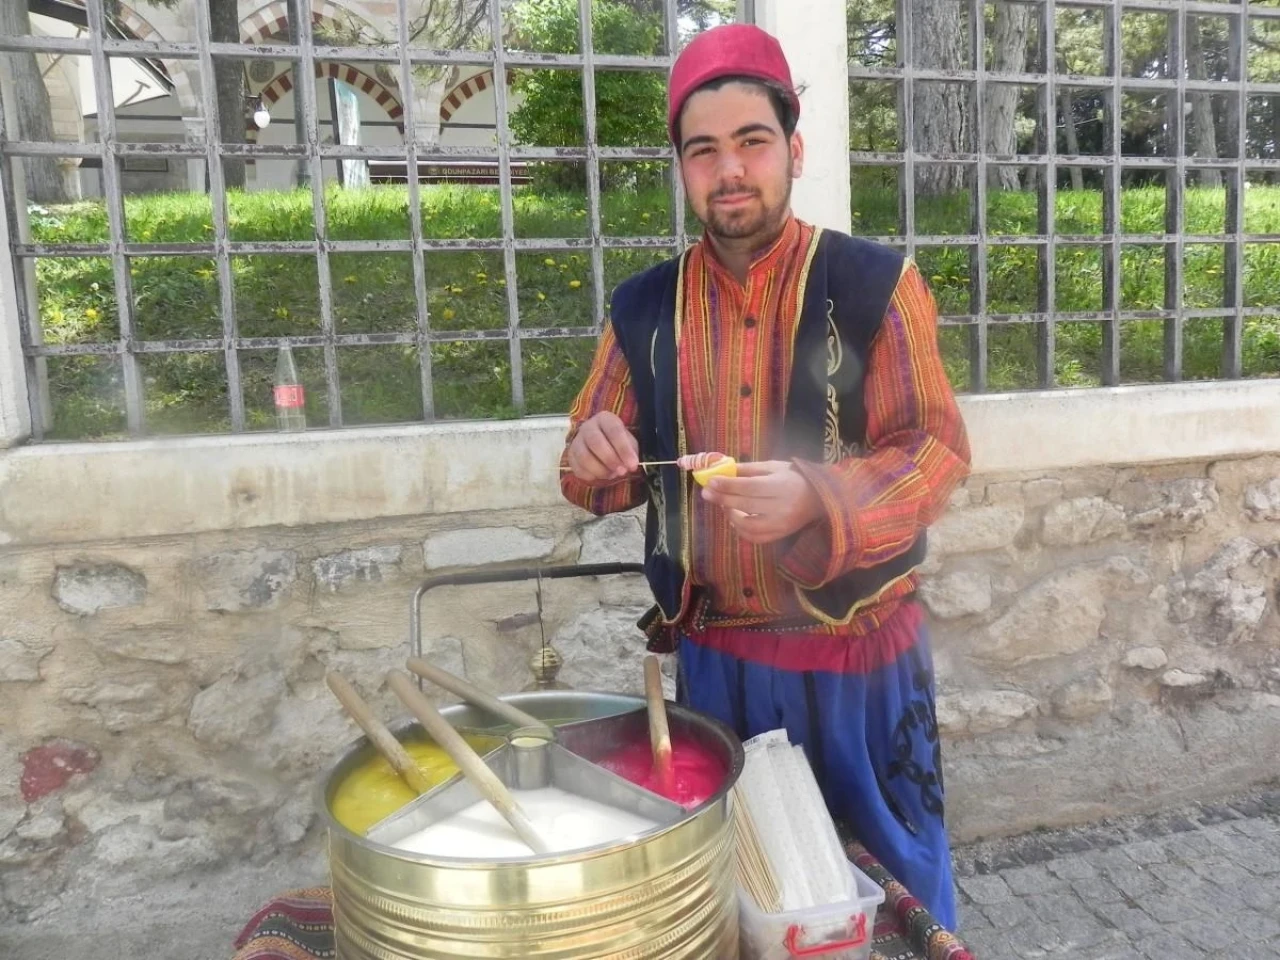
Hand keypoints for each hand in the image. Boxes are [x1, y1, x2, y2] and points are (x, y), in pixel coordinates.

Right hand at [566, 411, 639, 481]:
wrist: (601, 446)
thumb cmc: (617, 443)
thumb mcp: (629, 443)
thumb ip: (630, 453)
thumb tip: (628, 466)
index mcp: (605, 419)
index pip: (614, 430)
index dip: (624, 449)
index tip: (632, 465)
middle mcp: (588, 427)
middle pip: (595, 442)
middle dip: (610, 459)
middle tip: (622, 472)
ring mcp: (577, 441)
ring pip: (584, 457)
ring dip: (600, 470)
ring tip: (612, 474)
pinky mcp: (571, 456)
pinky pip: (578, 468)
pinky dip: (591, 476)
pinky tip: (602, 476)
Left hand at [700, 460, 823, 544]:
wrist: (821, 498)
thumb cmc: (795, 477)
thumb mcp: (774, 466)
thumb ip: (749, 469)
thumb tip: (724, 471)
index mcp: (782, 486)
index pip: (750, 487)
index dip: (728, 485)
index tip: (710, 482)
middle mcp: (782, 507)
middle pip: (746, 505)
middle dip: (723, 499)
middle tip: (707, 493)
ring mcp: (782, 525)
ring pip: (749, 526)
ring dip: (731, 516)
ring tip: (724, 505)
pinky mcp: (781, 535)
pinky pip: (756, 537)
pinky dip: (741, 530)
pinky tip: (735, 519)